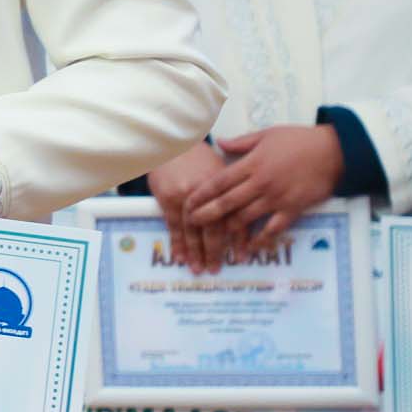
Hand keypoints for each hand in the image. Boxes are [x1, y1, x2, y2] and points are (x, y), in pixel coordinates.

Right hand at [145, 141, 229, 273]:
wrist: (169, 142)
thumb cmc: (196, 155)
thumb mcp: (220, 167)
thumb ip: (231, 191)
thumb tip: (243, 213)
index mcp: (224, 186)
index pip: (234, 217)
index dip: (237, 240)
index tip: (241, 257)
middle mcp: (207, 194)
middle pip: (213, 228)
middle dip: (214, 251)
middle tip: (216, 269)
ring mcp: (185, 197)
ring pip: (193, 230)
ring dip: (195, 252)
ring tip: (198, 268)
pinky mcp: (167, 198)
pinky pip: (174, 225)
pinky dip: (177, 242)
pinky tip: (180, 256)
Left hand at [182, 125, 342, 257]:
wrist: (334, 151)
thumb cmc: (299, 140)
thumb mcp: (267, 135)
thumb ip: (241, 143)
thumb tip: (219, 143)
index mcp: (252, 164)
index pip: (219, 181)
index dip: (201, 194)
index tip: (187, 204)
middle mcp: (261, 183)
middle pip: (227, 203)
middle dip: (206, 215)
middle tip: (191, 225)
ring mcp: (277, 198)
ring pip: (246, 218)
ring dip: (229, 231)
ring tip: (214, 240)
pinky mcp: (293, 209)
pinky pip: (273, 228)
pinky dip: (261, 240)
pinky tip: (250, 248)